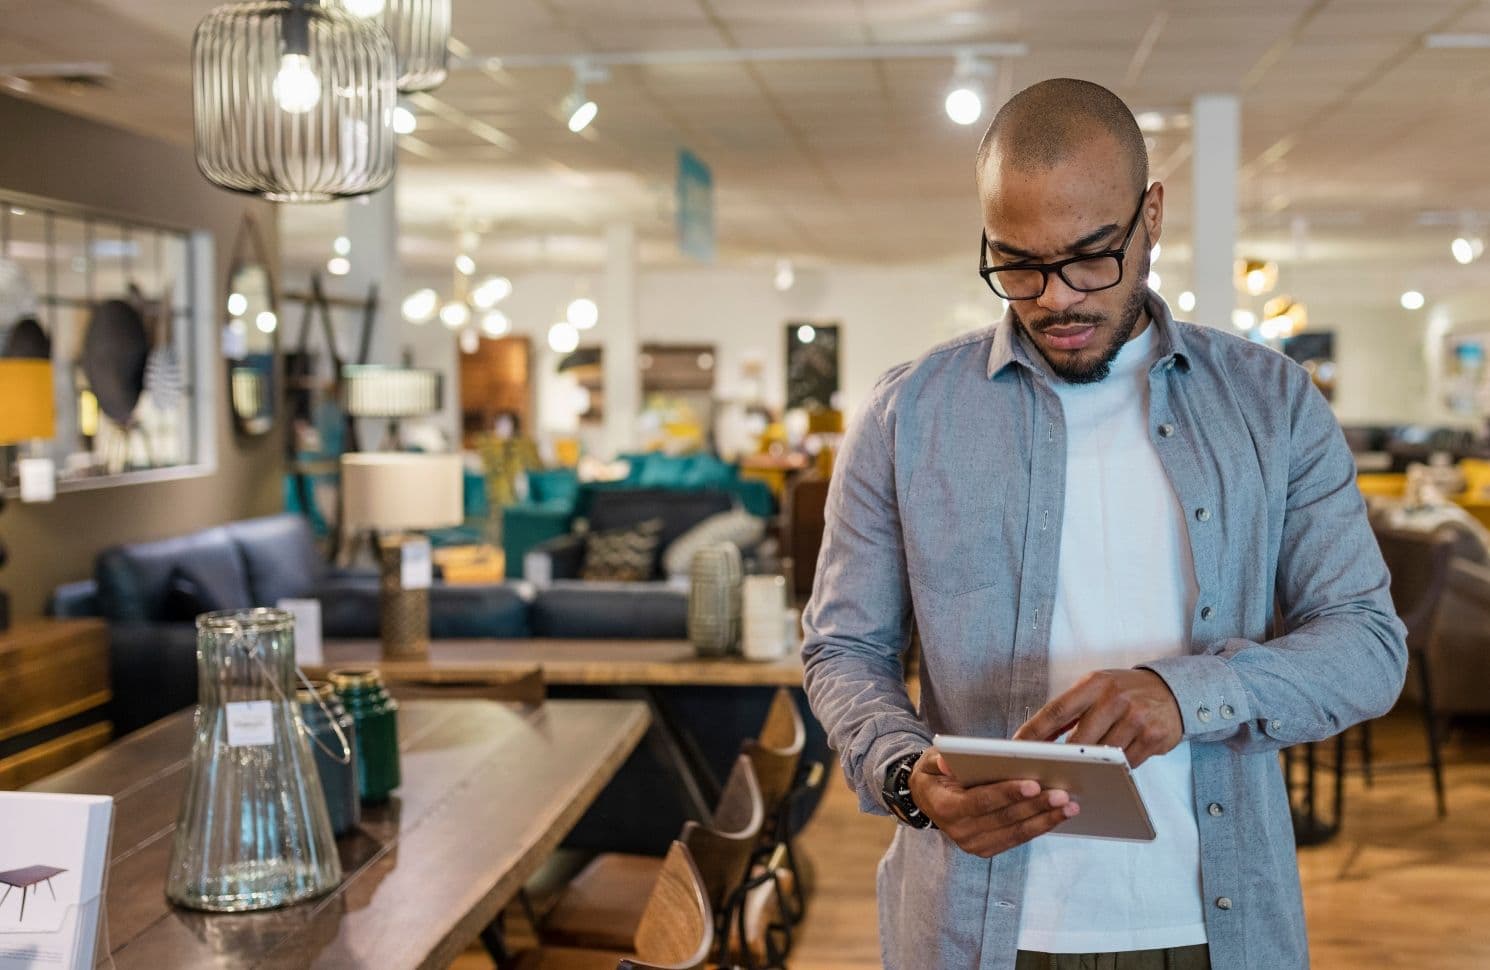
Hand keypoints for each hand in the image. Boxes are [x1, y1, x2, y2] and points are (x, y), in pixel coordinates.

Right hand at [907, 750, 1078, 857]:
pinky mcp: (987, 849)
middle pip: (1004, 819)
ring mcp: (974, 845)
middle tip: (1063, 795)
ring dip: (1045, 820)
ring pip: (1016, 833)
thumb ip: (940, 761)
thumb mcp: (930, 761)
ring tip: (1070, 807)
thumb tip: (949, 762)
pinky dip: (1039, 827)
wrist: (927, 799)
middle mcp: (960, 832)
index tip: (1034, 784)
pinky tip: (1057, 816)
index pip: (981, 802)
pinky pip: (1017, 839)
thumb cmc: (935, 774)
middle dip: (1036, 807)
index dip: (1007, 794)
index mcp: (946, 808)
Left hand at [1014, 668, 1182, 767]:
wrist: (1172, 690)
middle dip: (1061, 759)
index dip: (1034, 731)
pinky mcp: (1154, 738)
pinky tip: (1109, 770)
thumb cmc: (1125, 690)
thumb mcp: (1096, 687)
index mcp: (1094, 684)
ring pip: (1103, 755)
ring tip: (1076, 775)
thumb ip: (1069, 710)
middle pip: (1079, 739)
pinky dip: (1115, 770)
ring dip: (1089, 767)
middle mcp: (1115, 699)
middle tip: (1044, 772)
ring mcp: (1136, 719)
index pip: (1056, 710)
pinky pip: (1126, 764)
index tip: (1015, 746)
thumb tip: (1036, 736)